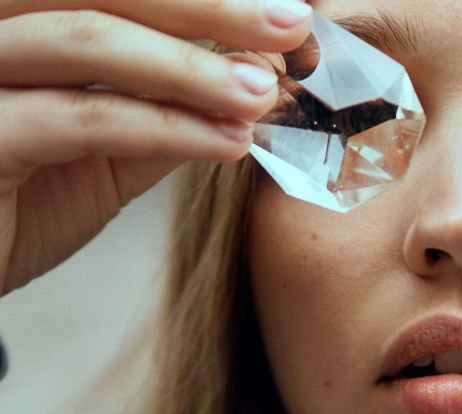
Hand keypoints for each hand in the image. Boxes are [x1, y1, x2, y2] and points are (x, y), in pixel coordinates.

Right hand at [0, 0, 312, 294]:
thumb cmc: (24, 200)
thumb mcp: (108, 147)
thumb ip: (163, 103)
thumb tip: (250, 72)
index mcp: (19, 19)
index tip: (281, 8)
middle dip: (202, 3)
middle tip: (289, 23)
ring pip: (81, 39)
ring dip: (189, 67)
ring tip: (263, 93)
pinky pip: (78, 118)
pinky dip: (165, 126)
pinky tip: (227, 142)